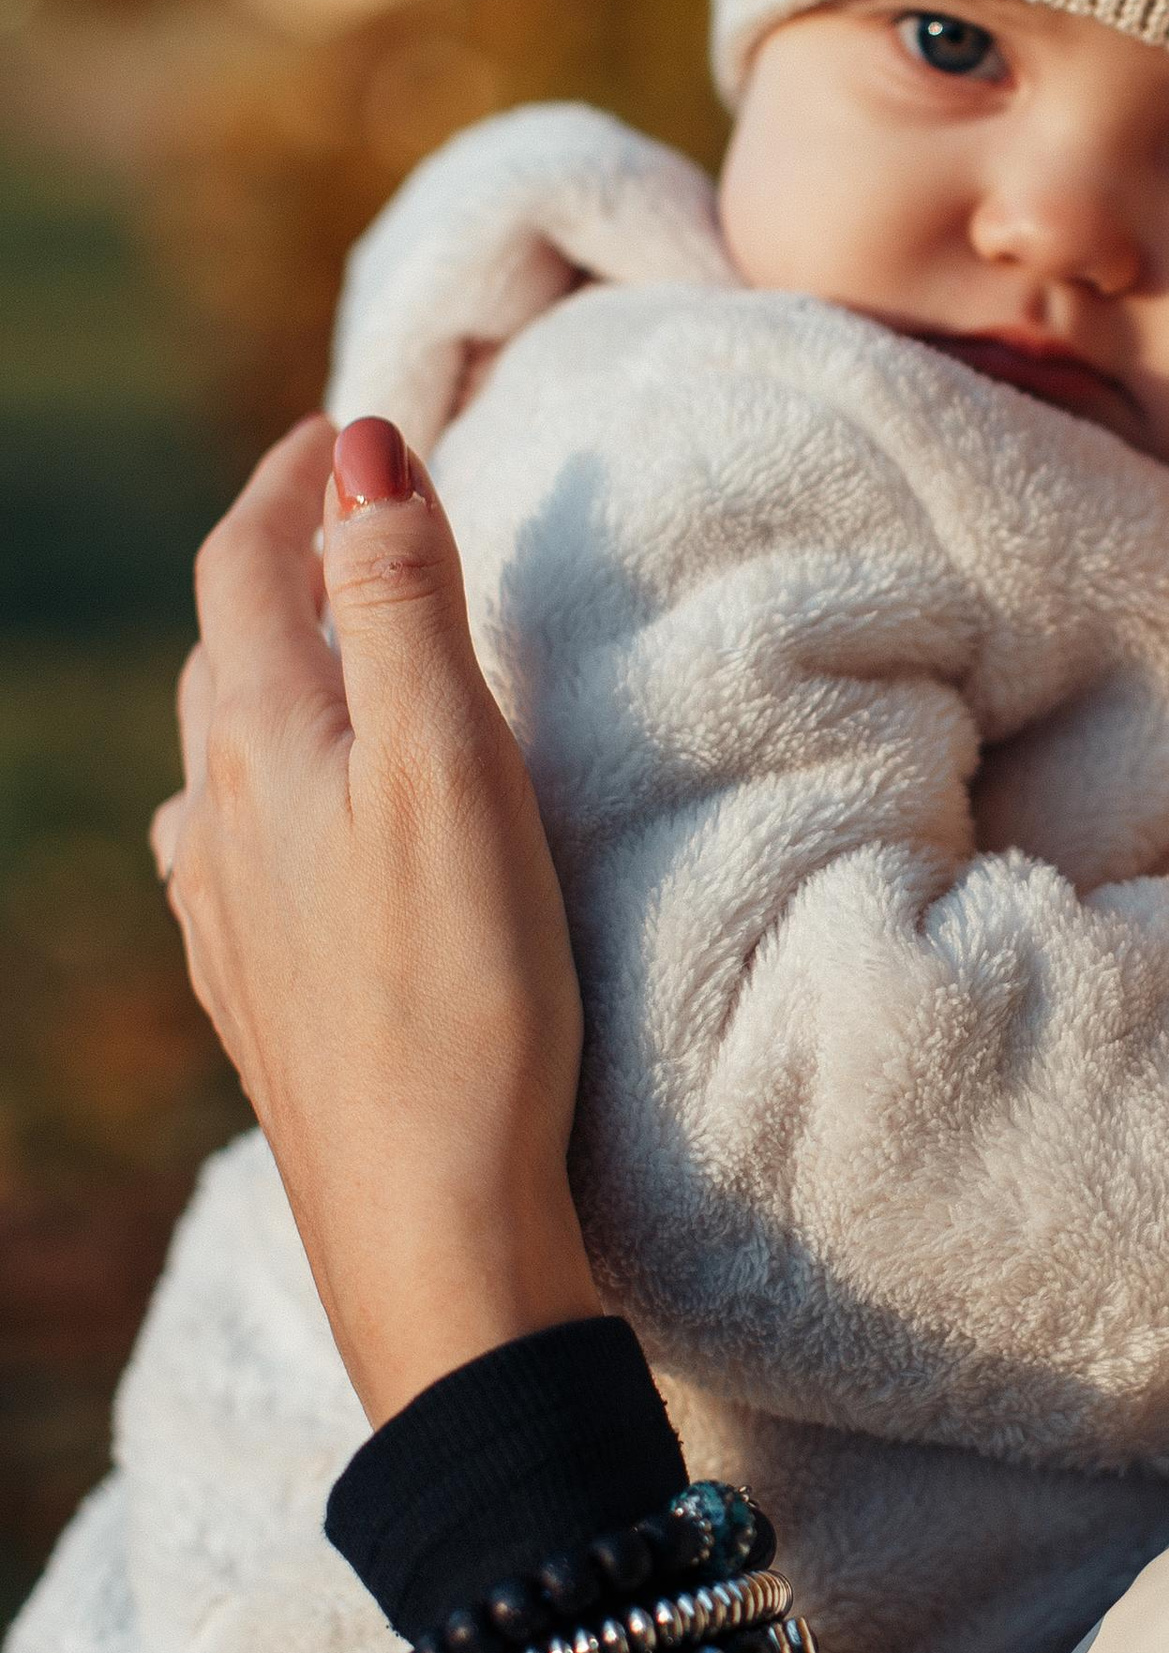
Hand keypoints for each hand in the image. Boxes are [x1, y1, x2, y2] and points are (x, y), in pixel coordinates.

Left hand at [152, 414, 599, 1421]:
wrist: (430, 1226)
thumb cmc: (463, 998)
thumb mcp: (454, 773)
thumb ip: (402, 606)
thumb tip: (362, 449)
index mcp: (266, 754)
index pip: (246, 571)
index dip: (290, 483)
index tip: (344, 426)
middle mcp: (221, 828)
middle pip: (226, 657)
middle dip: (278, 569)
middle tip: (350, 519)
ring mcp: (231, 922)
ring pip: (222, 759)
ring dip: (270, 681)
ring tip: (333, 657)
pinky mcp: (265, 1003)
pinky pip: (237, 853)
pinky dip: (272, 789)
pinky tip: (299, 833)